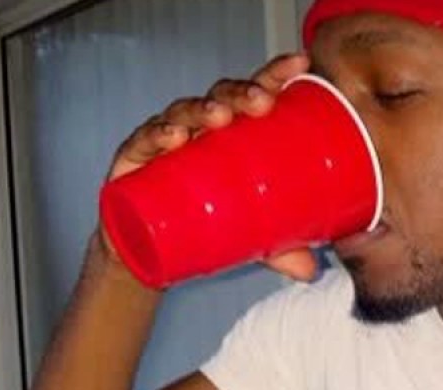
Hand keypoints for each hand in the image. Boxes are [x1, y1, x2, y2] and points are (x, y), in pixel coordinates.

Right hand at [99, 52, 318, 281]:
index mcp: (231, 136)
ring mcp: (165, 142)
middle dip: (242, 93)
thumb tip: (309, 271)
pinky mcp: (132, 162)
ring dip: (202, 109)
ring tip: (221, 117)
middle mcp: (198, 131)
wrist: (144, 256)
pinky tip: (172, 138)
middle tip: (263, 102)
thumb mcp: (247, 239)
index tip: (300, 65)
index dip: (274, 75)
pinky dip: (156, 136)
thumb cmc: (200, 225)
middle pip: (221, 97)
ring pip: (183, 112)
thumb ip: (278, 252)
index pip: (253, 96)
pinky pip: (142, 142)